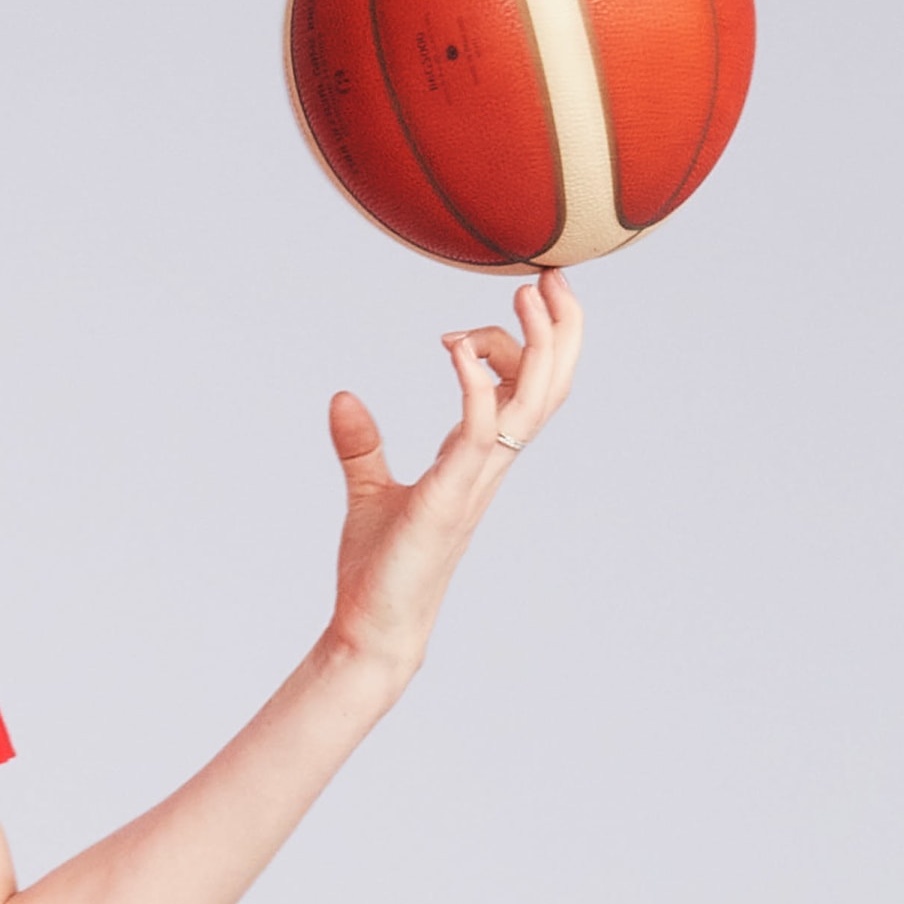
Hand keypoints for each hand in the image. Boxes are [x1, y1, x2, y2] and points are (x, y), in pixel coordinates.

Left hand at [322, 268, 583, 670]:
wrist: (371, 628)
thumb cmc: (378, 570)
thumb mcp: (369, 493)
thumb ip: (362, 445)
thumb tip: (342, 396)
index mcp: (479, 460)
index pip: (528, 390)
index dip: (534, 341)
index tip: (520, 296)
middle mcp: (489, 465)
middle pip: (550, 388)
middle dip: (560, 330)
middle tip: (551, 275)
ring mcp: (475, 481)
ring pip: (531, 404)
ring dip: (535, 346)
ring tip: (527, 294)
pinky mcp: (449, 497)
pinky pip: (477, 430)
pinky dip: (474, 385)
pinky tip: (456, 350)